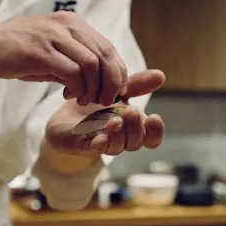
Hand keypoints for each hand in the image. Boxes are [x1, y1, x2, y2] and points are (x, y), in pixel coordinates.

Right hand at [0, 12, 127, 105]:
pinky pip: (72, 73)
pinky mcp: (40, 52)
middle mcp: (67, 26)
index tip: (114, 91)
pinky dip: (77, 89)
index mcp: (72, 23)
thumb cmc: (17, 49)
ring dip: (94, 88)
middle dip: (111, 82)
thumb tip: (97, 82)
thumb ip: (73, 60)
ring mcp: (53, 37)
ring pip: (91, 65)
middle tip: (106, 100)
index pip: (108, 47)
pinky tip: (70, 95)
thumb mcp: (51, 49)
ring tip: (86, 100)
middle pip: (105, 55)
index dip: (117, 72)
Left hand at [44, 69, 165, 156]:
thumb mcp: (117, 91)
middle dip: (135, 128)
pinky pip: (92, 150)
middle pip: (136, 142)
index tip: (154, 117)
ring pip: (117, 147)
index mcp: (132, 128)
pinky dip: (99, 145)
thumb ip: (137, 85)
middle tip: (130, 112)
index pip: (151, 137)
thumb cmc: (95, 105)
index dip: (155, 131)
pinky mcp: (82, 146)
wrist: (64, 115)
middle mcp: (121, 139)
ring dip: (118, 135)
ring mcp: (102, 144)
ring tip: (114, 121)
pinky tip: (100, 137)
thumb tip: (161, 75)